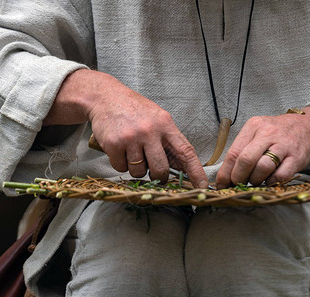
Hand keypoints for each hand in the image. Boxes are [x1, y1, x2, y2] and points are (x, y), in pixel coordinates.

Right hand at [44, 69, 207, 187]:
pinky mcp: (113, 144)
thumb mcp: (158, 118)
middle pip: (160, 169)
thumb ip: (169, 140)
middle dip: (158, 175)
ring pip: (139, 172)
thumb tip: (183, 168)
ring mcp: (131, 138)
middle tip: (153, 170)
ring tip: (132, 151)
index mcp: (165, 124)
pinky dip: (121, 164)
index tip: (203, 187)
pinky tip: (120, 149)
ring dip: (136, 168)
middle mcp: (150, 131)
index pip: (186, 152)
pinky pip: (121, 168)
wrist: (106, 97)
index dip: (196, 171)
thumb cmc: (135, 110)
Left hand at [215, 107, 309, 187]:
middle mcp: (267, 133)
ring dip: (255, 180)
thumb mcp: (256, 133)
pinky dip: (271, 182)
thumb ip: (242, 149)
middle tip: (238, 184)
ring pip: (262, 168)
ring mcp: (283, 145)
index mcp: (253, 126)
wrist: (307, 126)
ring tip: (255, 181)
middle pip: (246, 160)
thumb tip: (225, 175)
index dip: (225, 173)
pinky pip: (280, 175)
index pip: (234, 152)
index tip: (221, 185)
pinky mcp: (296, 157)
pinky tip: (269, 180)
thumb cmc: (276, 133)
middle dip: (238, 177)